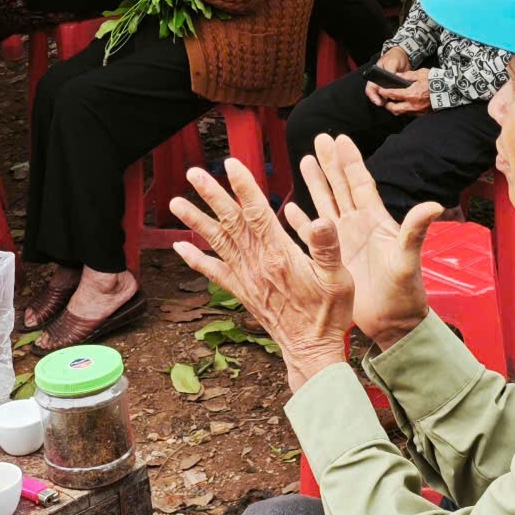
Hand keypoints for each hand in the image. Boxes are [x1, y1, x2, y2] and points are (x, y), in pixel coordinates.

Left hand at [168, 157, 352, 392]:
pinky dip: (195, 259)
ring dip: (195, 220)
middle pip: (230, 221)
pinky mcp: (241, 292)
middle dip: (211, 194)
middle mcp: (256, 263)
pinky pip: (214, 272)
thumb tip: (321, 219)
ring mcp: (245, 278)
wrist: (311, 350)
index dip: (243, 186)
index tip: (231, 164)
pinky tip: (180, 247)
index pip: (257, 212)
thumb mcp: (338, 277)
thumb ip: (327, 246)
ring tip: (176, 202)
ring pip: (217, 242)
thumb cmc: (329, 313)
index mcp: (279, 254)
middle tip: (194, 172)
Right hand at [297, 134, 436, 348]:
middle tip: (318, 138)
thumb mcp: (408, 259)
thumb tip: (433, 205)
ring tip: (303, 160)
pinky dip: (301, 222)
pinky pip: (312, 235)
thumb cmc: (406, 293)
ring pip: (325, 204)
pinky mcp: (331, 259)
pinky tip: (289, 209)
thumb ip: (415, 231)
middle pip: (340, 187)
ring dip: (315, 184)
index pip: (360, 183)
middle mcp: (358, 226)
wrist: (393, 324)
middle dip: (329, 162)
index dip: (350, 161)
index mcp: (375, 221)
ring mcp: (343, 242)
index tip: (340, 137)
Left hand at [367, 65, 431, 114]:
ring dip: (396, 109)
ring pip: (402, 113)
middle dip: (388, 105)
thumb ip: (406, 75)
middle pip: (394, 108)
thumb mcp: (419, 74)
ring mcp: (418, 111)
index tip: (380, 90)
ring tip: (394, 103)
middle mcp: (412, 105)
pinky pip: (410, 114)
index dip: (384, 92)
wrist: (448, 89)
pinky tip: (405, 106)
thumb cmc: (434, 80)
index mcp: (410, 94)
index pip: (392, 94)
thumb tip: (396, 76)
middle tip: (385, 100)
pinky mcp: (423, 114)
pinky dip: (405, 110)